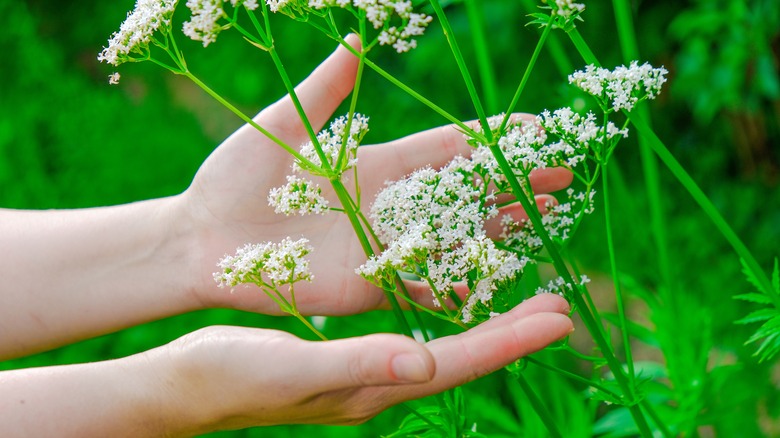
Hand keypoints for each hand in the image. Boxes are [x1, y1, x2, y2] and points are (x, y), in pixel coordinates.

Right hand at [153, 294, 571, 433]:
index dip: (509, 340)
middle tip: (558, 303)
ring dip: (479, 312)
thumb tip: (424, 358)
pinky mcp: (346, 350)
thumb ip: (357, 362)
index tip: (559, 318)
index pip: (458, 364)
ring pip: (439, 336)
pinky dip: (433, 302)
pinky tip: (440, 282)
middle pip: (462, 353)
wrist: (186, 387)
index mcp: (374, 386)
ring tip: (514, 283)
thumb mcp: (293, 367)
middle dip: (510, 329)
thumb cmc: (229, 378)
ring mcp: (364, 367)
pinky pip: (406, 323)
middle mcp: (380, 379)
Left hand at [182, 35, 572, 315]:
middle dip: (514, 182)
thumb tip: (357, 38)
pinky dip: (457, 286)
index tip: (537, 127)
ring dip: (499, 229)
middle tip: (564, 175)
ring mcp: (383, 245)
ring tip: (545, 219)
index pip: (447, 147)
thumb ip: (323, 91)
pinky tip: (494, 284)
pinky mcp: (367, 284)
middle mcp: (390, 204)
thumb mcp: (280, 125)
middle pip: (465, 192)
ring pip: (454, 237)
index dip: (491, 139)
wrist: (201, 239)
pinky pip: (422, 285)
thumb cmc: (235, 175)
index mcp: (376, 161)